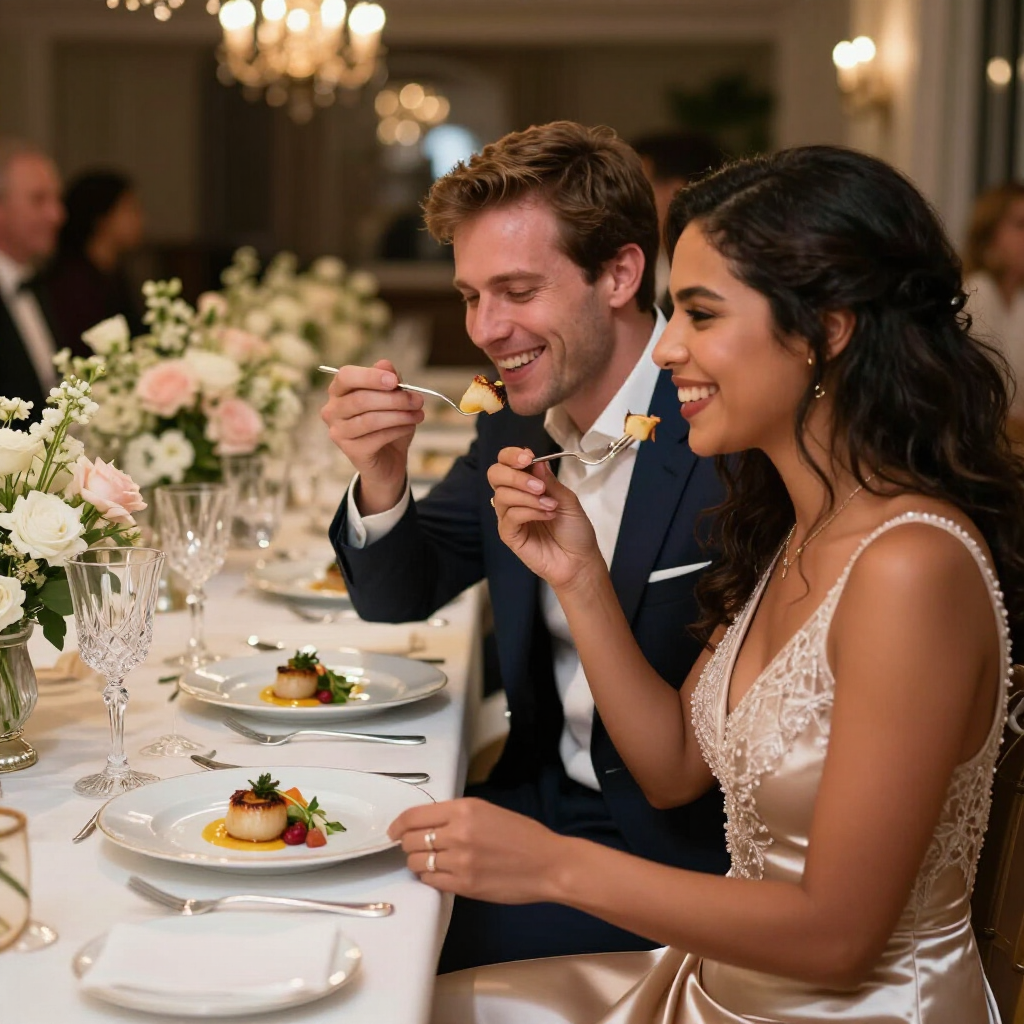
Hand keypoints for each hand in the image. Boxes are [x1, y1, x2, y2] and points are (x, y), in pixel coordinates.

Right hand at [320, 359, 423, 513]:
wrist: (388, 459)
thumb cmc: (387, 423)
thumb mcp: (392, 397)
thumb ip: (388, 380)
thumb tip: (386, 365)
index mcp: (339, 391)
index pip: (346, 376)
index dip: (371, 376)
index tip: (394, 380)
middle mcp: (332, 410)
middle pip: (361, 399)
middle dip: (394, 398)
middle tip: (418, 400)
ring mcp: (339, 432)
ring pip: (370, 419)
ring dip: (399, 415)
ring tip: (418, 414)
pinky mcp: (351, 451)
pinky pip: (377, 437)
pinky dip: (397, 430)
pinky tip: (409, 427)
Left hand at [387, 797, 567, 903]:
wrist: (547, 864)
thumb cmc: (522, 835)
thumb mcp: (488, 811)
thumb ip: (457, 814)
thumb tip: (429, 823)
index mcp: (464, 809)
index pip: (414, 816)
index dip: (398, 824)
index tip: (393, 831)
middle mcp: (457, 833)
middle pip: (411, 840)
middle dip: (407, 843)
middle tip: (413, 846)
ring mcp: (460, 862)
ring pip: (418, 862)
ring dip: (417, 861)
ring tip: (428, 860)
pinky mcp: (464, 886)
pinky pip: (431, 881)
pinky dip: (429, 877)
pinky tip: (438, 873)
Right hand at [486, 448, 601, 591]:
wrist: (579, 559)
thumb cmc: (574, 530)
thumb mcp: (567, 499)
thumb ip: (549, 481)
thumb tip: (537, 462)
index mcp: (526, 484)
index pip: (506, 462)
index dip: (512, 455)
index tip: (528, 457)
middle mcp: (514, 497)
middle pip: (495, 474)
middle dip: (515, 475)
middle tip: (539, 486)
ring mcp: (509, 516)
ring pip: (502, 495)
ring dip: (528, 497)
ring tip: (550, 505)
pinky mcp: (509, 534)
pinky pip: (510, 516)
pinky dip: (529, 512)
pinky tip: (546, 514)